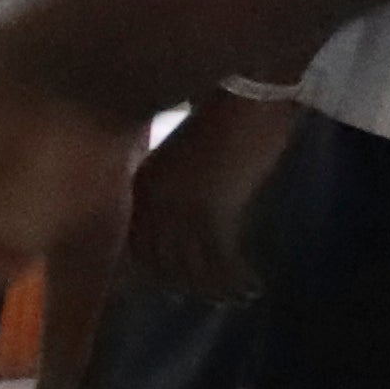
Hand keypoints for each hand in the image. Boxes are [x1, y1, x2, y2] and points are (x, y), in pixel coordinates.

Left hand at [122, 94, 299, 309]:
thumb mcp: (187, 154)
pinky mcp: (212, 212)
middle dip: (187, 284)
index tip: (177, 285)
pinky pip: (219, 261)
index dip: (156, 271)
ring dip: (215, 287)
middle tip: (214, 296)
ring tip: (237, 297)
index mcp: (141, 184)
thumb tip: (193, 215)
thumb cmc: (226, 112)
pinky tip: (252, 284)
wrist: (249, 91)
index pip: (137, 244)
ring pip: (190, 267)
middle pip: (160, 262)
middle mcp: (151, 201)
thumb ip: (179, 186)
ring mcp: (178, 209)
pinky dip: (235, 278)